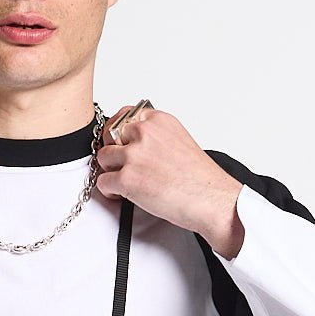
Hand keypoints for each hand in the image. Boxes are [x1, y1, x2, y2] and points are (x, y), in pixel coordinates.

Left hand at [95, 105, 244, 258]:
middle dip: (113, 151)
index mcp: (159, 121)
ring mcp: (135, 155)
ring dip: (110, 171)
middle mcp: (145, 133)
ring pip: (103, 158)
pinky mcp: (127, 179)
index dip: (118, 133)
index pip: (123, 115)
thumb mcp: (179, 141)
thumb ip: (156, 137)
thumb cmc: (200, 178)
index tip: (120, 144)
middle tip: (121, 165)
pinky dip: (110, 192)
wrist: (212, 200)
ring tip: (125, 182)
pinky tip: (123, 195)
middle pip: (109, 135)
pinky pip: (102, 182)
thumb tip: (135, 143)